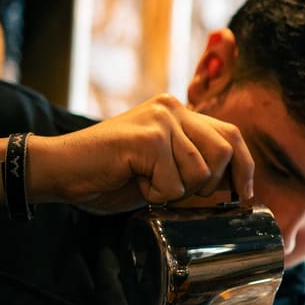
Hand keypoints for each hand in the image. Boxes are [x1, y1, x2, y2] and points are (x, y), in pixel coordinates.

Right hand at [32, 94, 254, 211]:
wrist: (60, 170)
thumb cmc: (110, 174)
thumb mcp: (162, 164)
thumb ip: (193, 161)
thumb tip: (236, 184)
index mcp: (180, 112)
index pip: (231, 135)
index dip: (244, 167)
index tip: (244, 194)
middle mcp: (173, 108)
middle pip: (224, 152)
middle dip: (207, 184)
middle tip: (173, 189)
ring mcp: (161, 120)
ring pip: (199, 173)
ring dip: (174, 191)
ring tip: (146, 182)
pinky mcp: (148, 138)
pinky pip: (173, 183)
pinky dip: (155, 195)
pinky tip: (134, 183)